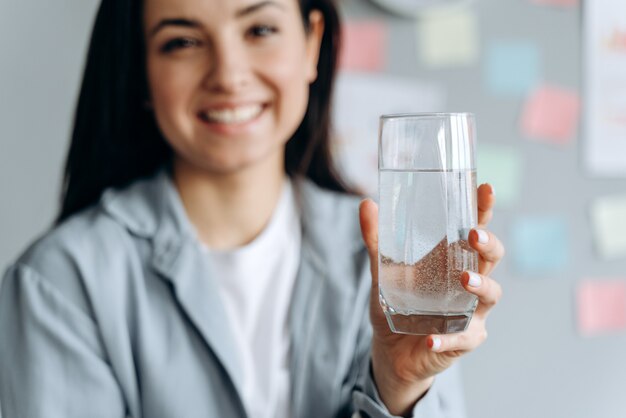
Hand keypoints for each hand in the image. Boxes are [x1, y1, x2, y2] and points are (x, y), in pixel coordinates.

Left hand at [359, 183, 503, 415]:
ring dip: (481, 286)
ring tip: (465, 280)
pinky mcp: (463, 340)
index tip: (485, 189)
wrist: (393, 350)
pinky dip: (448, 338)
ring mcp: (470, 312)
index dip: (482, 210)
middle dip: (488, 244)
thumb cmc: (397, 305)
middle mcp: (469, 282)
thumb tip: (365, 203)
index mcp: (452, 260)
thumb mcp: (383, 271)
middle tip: (474, 235)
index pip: (475, 229)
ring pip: (490, 296)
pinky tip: (432, 337)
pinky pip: (462, 338)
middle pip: (491, 258)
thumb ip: (376, 241)